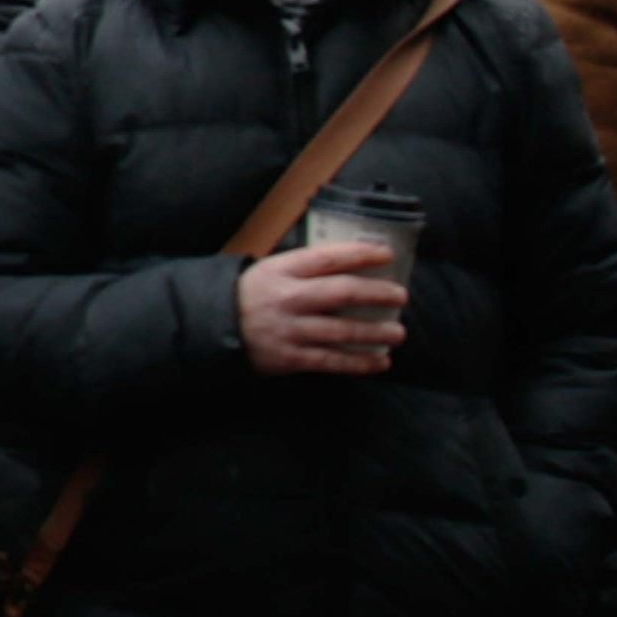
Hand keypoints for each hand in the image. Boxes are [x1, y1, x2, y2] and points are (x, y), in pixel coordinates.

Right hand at [235, 241, 404, 375]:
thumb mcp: (272, 270)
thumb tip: (356, 262)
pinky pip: (332, 361)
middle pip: (341, 293)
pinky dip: (360, 362)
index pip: (328, 258)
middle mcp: (288, 298)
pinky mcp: (291, 358)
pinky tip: (380, 361)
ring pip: (342, 331)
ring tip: (399, 333)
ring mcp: (290, 330)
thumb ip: (306, 267)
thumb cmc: (252, 295)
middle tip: (401, 295)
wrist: (215, 327)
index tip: (387, 254)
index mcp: (282, 270)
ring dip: (375, 333)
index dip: (360, 254)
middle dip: (377, 293)